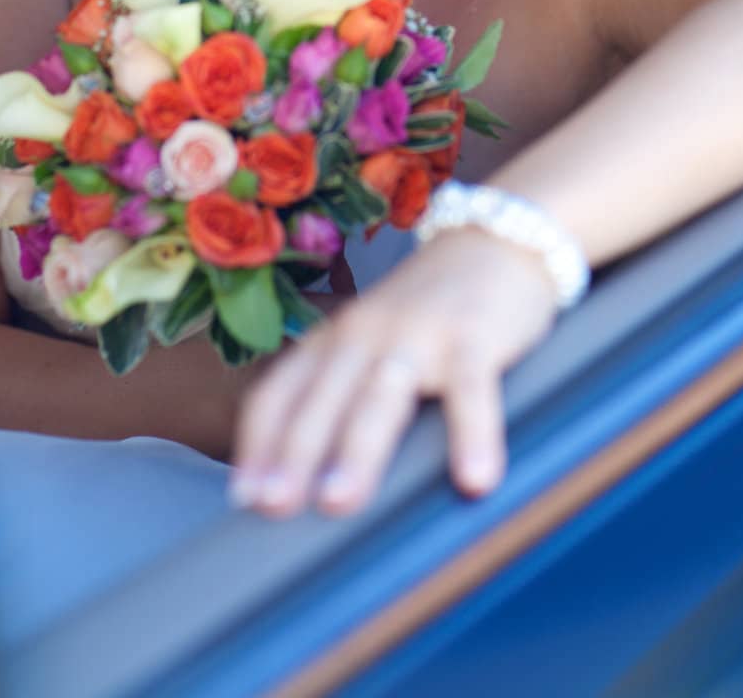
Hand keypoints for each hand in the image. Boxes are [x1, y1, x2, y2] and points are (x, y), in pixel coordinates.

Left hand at [227, 229, 556, 518]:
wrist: (499, 234)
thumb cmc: (432, 308)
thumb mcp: (374, 340)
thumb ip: (345, 389)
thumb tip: (315, 474)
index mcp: (334, 339)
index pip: (278, 393)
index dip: (257, 445)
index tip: (242, 499)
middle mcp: (365, 333)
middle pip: (320, 400)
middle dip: (293, 455)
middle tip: (272, 509)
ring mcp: (418, 333)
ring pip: (380, 396)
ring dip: (357, 450)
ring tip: (338, 504)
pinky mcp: (474, 335)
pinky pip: (470, 390)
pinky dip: (472, 434)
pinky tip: (475, 480)